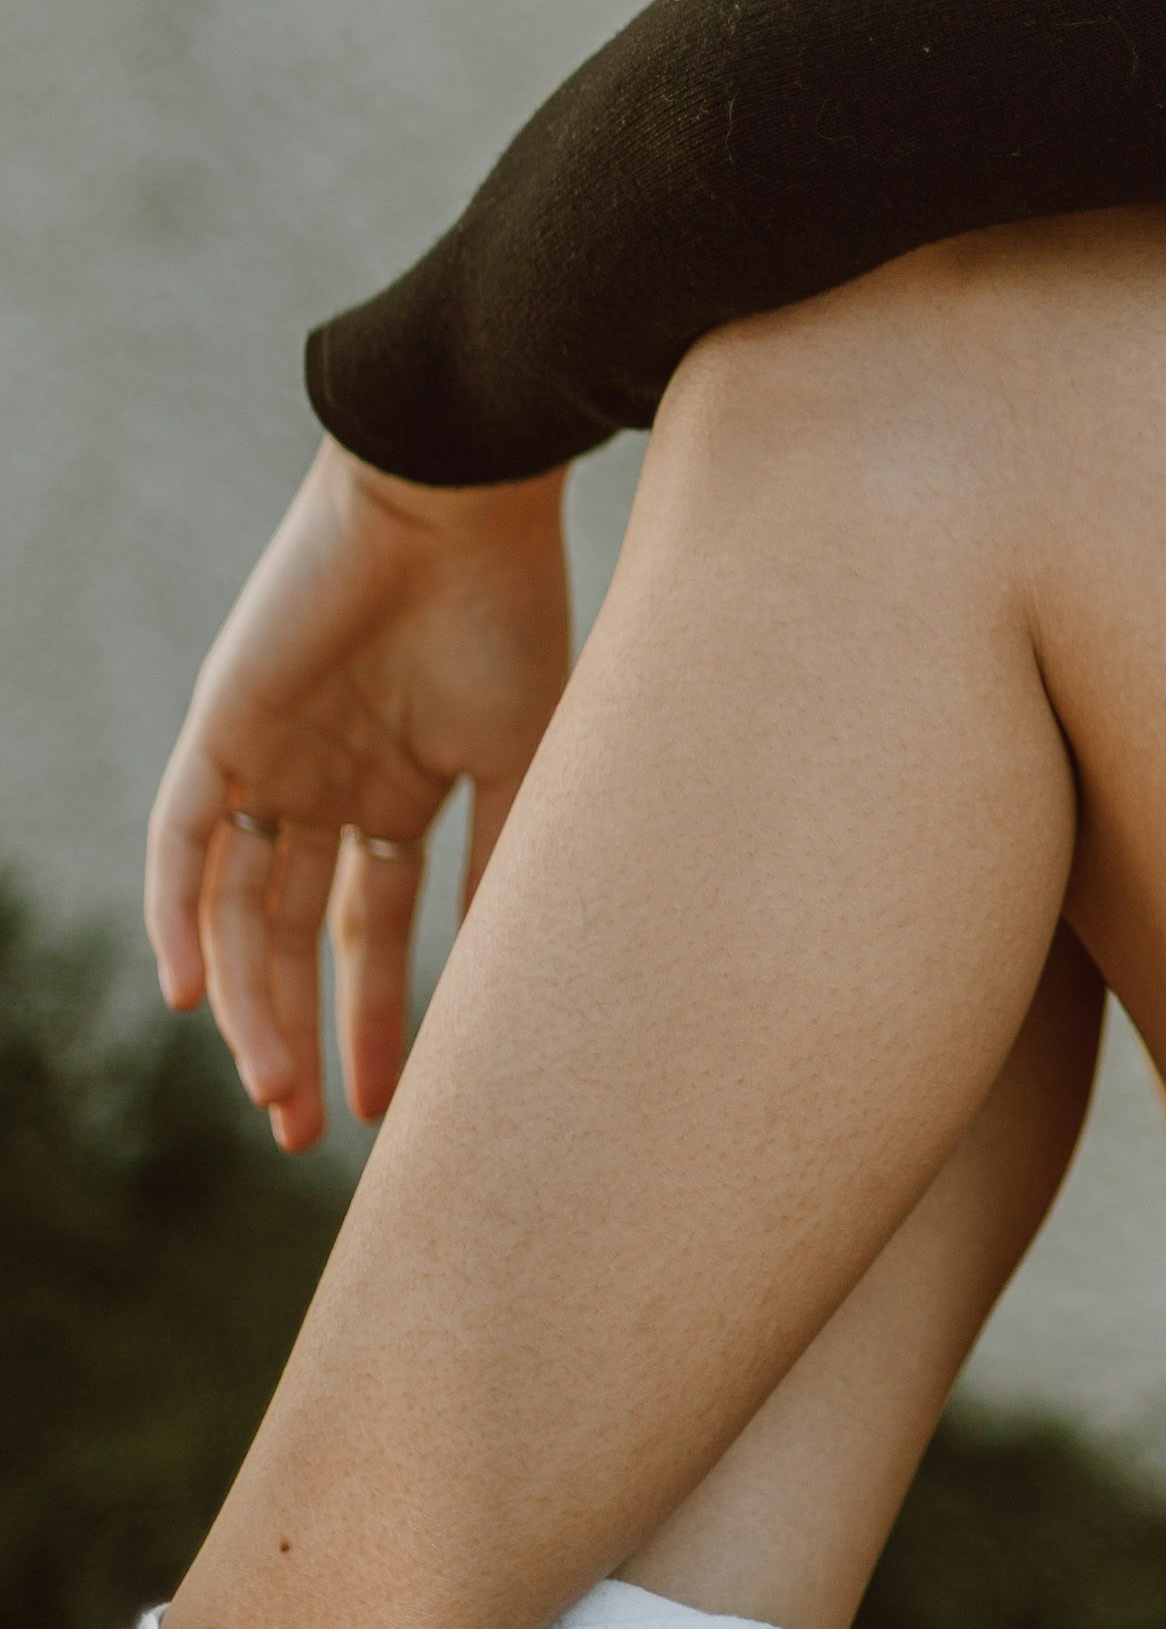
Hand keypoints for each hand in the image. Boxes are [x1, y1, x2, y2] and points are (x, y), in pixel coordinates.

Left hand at [143, 442, 574, 1151]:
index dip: (376, 1017)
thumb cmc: (511, 612)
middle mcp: (323, 781)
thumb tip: (509, 983)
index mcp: (397, 786)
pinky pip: (180, 840)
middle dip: (296, 1035)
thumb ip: (507, 863)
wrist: (459, 499)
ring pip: (235, 907)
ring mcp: (267, 756)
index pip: (369, 927)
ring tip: (269, 1088)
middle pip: (288, 936)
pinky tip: (190, 996)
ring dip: (243, 1003)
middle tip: (303, 1129)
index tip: (387, 1110)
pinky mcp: (221, 726)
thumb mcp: (527, 760)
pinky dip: (176, 916)